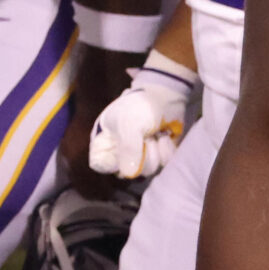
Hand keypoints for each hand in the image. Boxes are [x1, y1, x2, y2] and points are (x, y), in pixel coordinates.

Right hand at [90, 65, 192, 179]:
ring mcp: (140, 156)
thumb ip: (128, 148)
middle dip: (143, 154)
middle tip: (146, 136)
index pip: (101, 165)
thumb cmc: (139, 106)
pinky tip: (164, 137)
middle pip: (129, 172)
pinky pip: (164, 164)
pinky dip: (167, 149)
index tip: (125, 153)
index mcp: (105, 143)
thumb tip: (128, 174)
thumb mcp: (129, 125)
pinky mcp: (158, 155)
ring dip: (156, 150)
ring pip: (149, 170)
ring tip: (155, 134)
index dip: (113, 163)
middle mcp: (120, 153)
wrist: (165, 95)